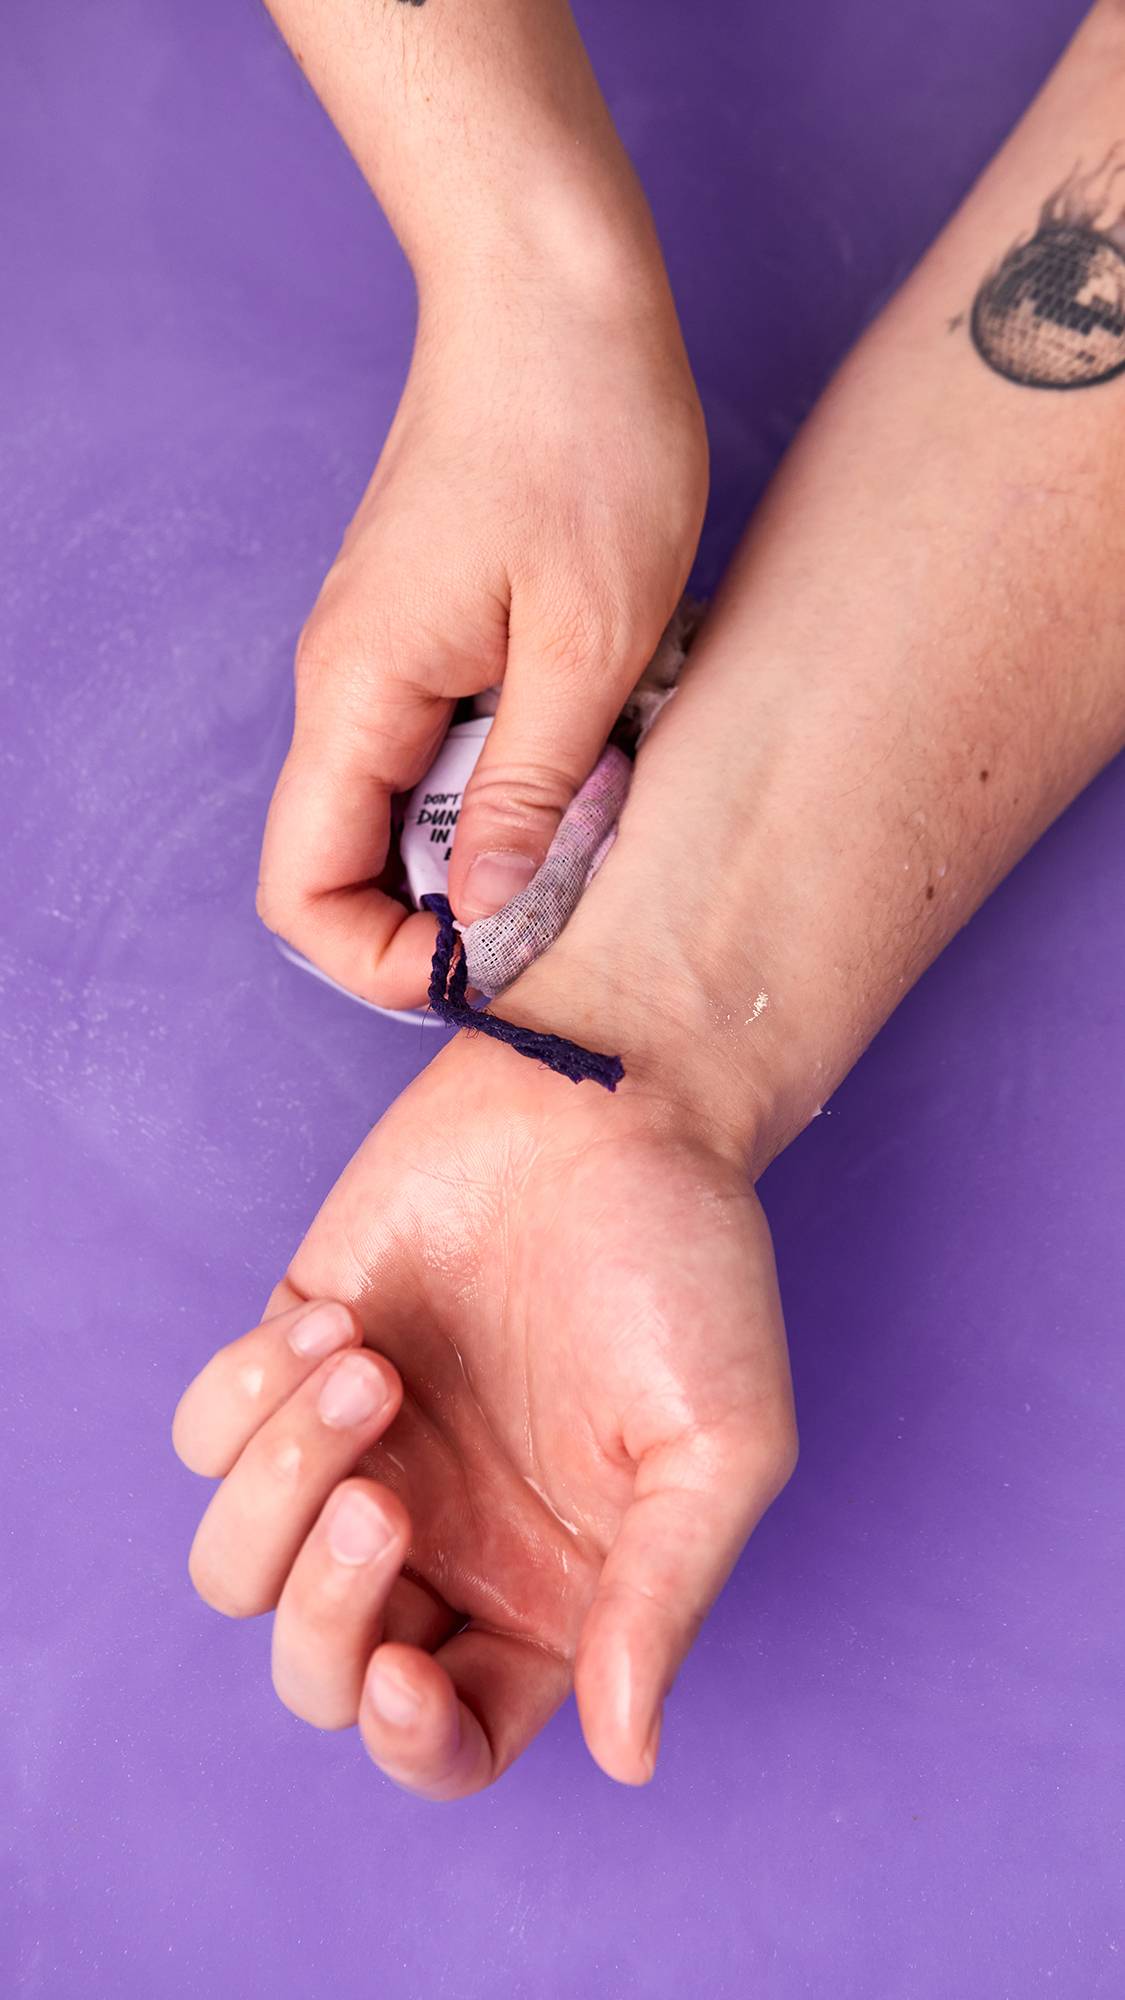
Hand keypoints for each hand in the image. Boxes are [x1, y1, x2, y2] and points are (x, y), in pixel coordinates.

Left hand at [174, 1031, 795, 1798]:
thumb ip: (665, 1599)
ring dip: (281, 1485)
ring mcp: (360, 1449)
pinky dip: (248, 1390)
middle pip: (317, 1674)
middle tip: (384, 1499)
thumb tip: (628, 1753)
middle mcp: (442, 1537)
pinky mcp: (294, 1358)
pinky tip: (341, 1323)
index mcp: (546, 1587)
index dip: (409, 1745)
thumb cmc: (689, 1269)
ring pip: (234, 1567)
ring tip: (370, 1370)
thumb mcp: (721, 1447)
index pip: (451, 1736)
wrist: (616, 1102)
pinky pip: (205, 1432)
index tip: (406, 1673)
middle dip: (323, 1615)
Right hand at [254, 249, 706, 1011]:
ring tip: (595, 799)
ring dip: (494, 835)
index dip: (384, 959)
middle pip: (353, 862)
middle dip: (454, 905)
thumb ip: (530, 795)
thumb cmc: (583, 437)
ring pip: (404, 807)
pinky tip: (590, 739)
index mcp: (359, 694)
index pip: (305, 892)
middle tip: (572, 885)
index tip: (490, 959)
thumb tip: (481, 918)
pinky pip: (440, 744)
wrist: (556, 288)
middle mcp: (343, 683)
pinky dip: (510, 772)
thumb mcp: (588, 644)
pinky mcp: (422, 628)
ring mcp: (379, 654)